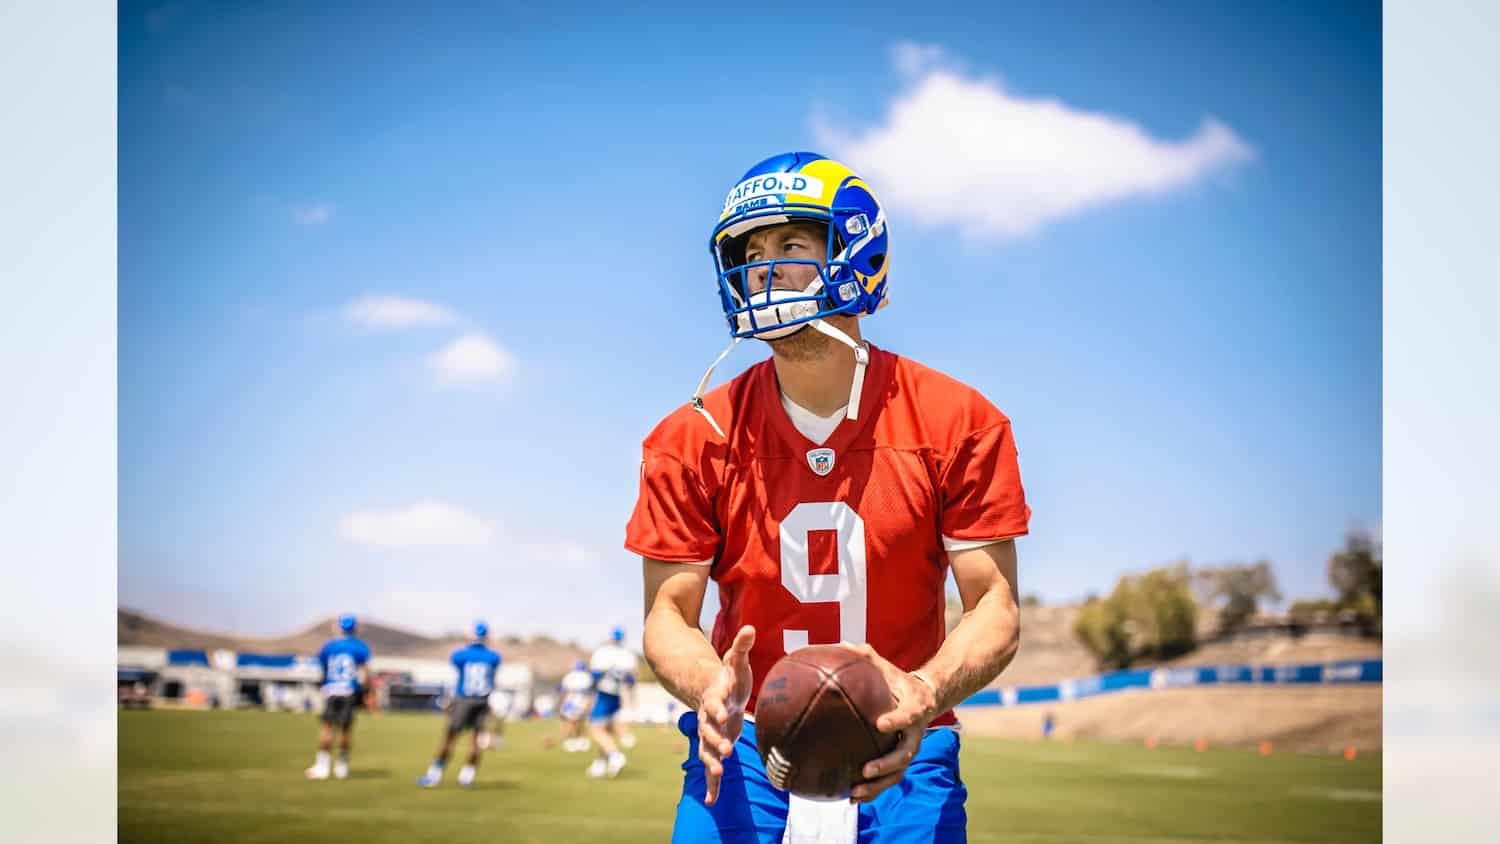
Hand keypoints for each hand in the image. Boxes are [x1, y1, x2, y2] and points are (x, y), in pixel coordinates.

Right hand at [698, 625, 754, 805]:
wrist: (714, 693)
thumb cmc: (730, 677)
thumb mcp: (735, 662)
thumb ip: (741, 647)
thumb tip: (750, 627)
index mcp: (714, 697)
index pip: (713, 702)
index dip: (716, 708)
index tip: (722, 714)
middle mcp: (708, 718)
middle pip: (707, 730)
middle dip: (715, 740)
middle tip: (725, 751)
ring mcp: (709, 734)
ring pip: (706, 751)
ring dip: (711, 763)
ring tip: (718, 774)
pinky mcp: (714, 746)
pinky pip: (710, 767)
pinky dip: (711, 784)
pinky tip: (711, 801)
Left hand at [840, 643, 939, 802]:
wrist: (927, 697)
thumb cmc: (899, 681)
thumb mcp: (887, 667)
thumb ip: (867, 657)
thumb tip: (840, 643)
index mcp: (915, 707)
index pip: (909, 715)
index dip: (896, 721)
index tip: (879, 724)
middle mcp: (915, 733)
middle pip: (905, 754)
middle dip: (885, 765)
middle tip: (864, 770)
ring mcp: (910, 749)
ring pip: (897, 773)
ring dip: (877, 786)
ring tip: (854, 792)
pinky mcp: (901, 760)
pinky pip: (889, 779)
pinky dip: (873, 790)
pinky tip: (851, 797)